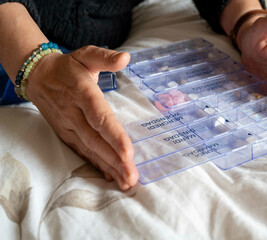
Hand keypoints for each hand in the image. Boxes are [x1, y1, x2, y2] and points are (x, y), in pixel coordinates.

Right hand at [26, 45, 137, 189]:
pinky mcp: (65, 134)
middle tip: (131, 177)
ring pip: (90, 149)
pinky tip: (110, 176)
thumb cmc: (68, 67)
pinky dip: (96, 165)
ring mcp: (68, 126)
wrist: (38, 77)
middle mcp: (74, 113)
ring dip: (108, 167)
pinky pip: (82, 151)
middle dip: (115, 160)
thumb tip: (126, 58)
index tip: (128, 153)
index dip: (114, 136)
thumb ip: (105, 57)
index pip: (100, 117)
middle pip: (96, 140)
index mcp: (82, 93)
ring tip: (125, 182)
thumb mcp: (86, 55)